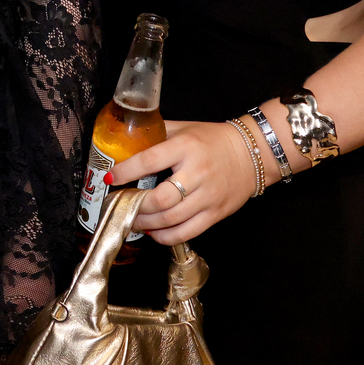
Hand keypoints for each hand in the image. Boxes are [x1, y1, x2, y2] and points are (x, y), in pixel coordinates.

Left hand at [108, 118, 260, 245]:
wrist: (252, 154)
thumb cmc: (213, 139)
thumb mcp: (184, 128)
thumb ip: (156, 134)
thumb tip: (125, 140)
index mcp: (185, 147)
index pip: (149, 161)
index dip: (126, 171)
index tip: (111, 177)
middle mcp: (197, 173)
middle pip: (160, 198)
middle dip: (135, 205)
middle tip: (120, 204)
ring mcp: (208, 196)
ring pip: (171, 219)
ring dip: (146, 223)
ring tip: (132, 220)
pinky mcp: (216, 214)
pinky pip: (187, 232)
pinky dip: (166, 236)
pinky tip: (153, 232)